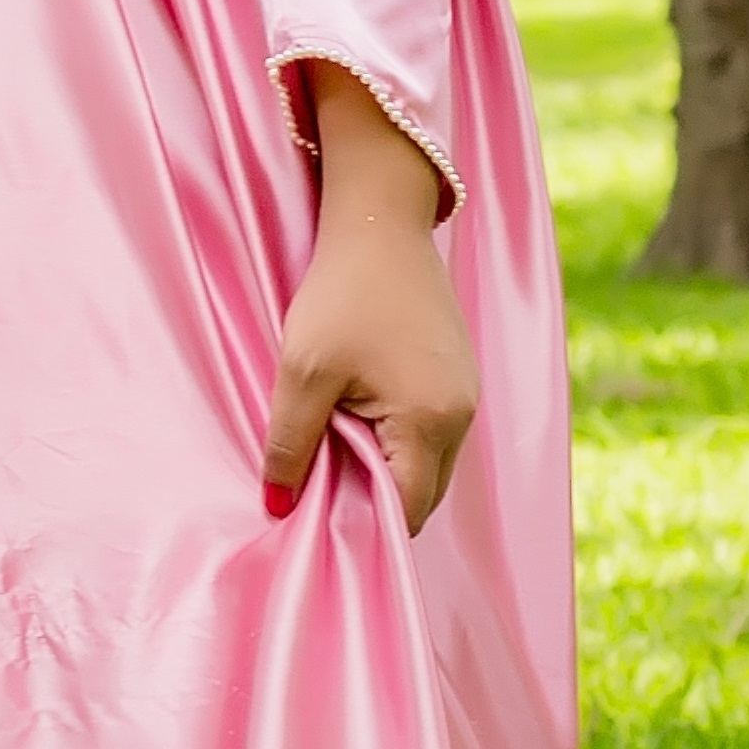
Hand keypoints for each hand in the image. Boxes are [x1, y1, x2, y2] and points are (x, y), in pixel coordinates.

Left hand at [264, 71, 475, 536]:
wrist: (381, 223)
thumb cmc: (341, 293)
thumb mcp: (302, 370)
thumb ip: (290, 444)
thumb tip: (280, 508)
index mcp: (431, 421)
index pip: (407, 510)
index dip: (364, 525)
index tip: (319, 522)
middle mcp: (463, 416)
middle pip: (423, 495)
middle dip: (375, 501)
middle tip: (320, 485)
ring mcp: (468, 396)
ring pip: (428, 465)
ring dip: (386, 469)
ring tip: (334, 448)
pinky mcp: (459, 377)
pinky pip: (432, 434)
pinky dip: (399, 441)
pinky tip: (357, 418)